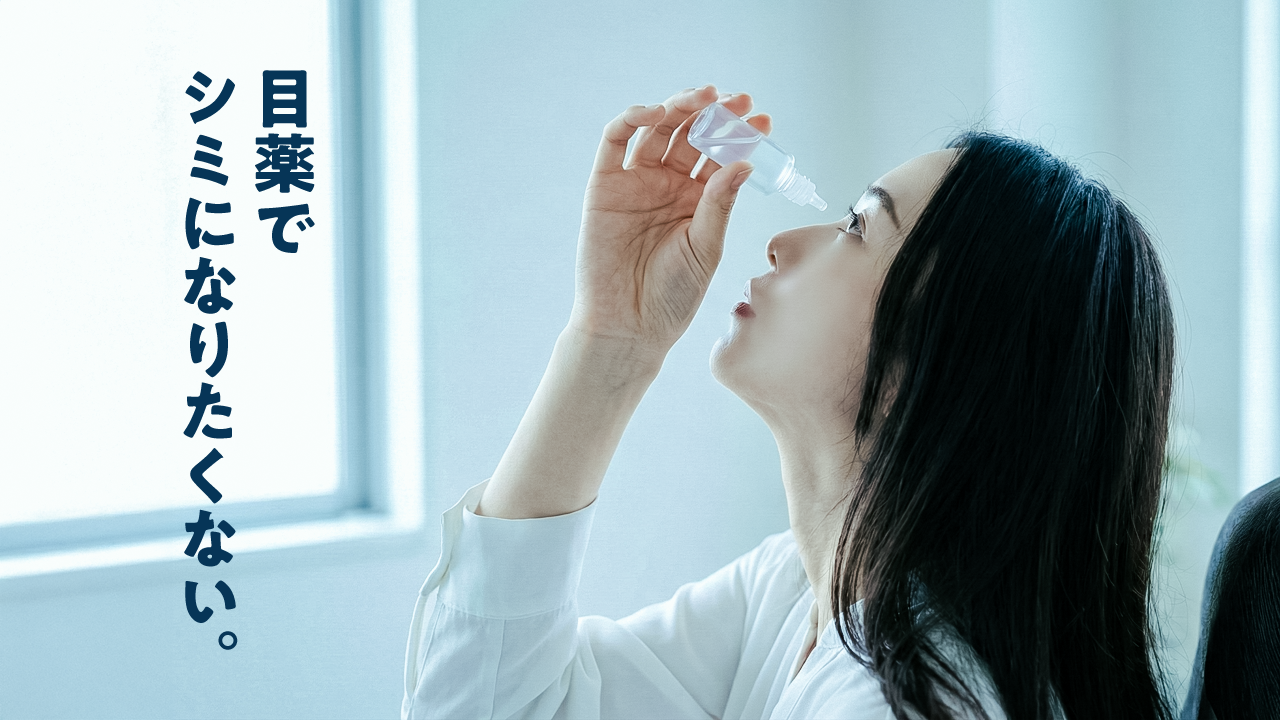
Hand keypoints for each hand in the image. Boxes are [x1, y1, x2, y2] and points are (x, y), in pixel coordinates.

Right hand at [567, 85, 771, 354]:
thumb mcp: (706, 248)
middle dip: (714, 114)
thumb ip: (720, 204)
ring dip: (680, 107)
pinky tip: (655, 113)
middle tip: (736, 101)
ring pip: (657, 130)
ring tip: (704, 98)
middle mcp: (668, 185)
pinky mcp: (604, 184)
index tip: (763, 119)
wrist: (627, 325)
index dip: (741, 134)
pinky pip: (614, 141)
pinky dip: (632, 119)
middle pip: (690, 135)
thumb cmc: (671, 296)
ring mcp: (636, 181)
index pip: (721, 156)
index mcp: (698, 200)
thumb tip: (744, 162)